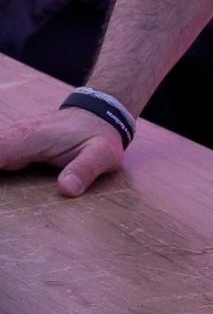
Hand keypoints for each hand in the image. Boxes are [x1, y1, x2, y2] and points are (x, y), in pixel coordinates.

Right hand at [0, 107, 126, 196]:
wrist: (99, 115)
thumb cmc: (99, 135)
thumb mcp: (102, 154)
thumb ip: (84, 170)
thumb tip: (67, 189)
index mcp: (28, 138)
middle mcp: (13, 136)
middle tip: (1, 199)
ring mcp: (10, 139)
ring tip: (2, 197)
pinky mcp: (11, 145)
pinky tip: (4, 188)